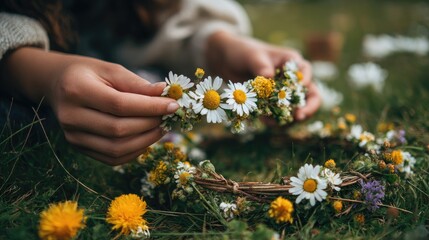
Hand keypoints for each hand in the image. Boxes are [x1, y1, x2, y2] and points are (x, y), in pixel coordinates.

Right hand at [2, 48, 178, 164]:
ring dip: (146, 140)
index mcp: (77, 89)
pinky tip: (146, 138)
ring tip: (161, 127)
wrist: (58, 85)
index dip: (150, 107)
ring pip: (116, 148)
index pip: (119, 104)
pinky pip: (112, 158)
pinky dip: (135, 151)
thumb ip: (137, 83)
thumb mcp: (111, 69)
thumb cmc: (89, 74)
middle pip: (118, 129)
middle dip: (150, 124)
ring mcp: (72, 136)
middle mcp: (71, 116)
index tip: (173, 105)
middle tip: (169, 116)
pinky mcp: (78, 147)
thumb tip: (165, 93)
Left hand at [206, 31, 320, 120]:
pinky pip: (280, 114)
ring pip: (297, 108)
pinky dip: (274, 120)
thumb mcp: (252, 57)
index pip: (306, 71)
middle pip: (311, 94)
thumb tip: (269, 76)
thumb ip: (261, 66)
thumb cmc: (243, 52)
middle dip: (308, 107)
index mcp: (291, 61)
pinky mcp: (273, 102)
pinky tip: (264, 120)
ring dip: (288, 117)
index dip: (305, 82)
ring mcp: (283, 91)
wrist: (226, 60)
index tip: (300, 89)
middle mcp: (292, 77)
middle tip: (298, 117)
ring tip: (272, 121)